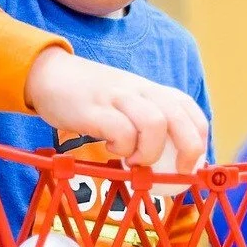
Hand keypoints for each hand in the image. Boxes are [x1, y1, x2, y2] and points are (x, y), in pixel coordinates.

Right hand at [25, 48, 207, 171]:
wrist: (48, 74)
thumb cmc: (90, 98)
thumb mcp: (124, 103)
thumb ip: (144, 122)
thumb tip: (167, 160)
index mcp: (150, 90)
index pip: (188, 107)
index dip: (198, 137)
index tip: (189, 163)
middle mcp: (139, 90)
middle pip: (178, 116)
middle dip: (188, 149)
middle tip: (176, 172)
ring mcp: (117, 97)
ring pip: (154, 123)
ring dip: (149, 151)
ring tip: (132, 160)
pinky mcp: (94, 109)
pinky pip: (121, 131)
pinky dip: (121, 147)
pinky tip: (109, 148)